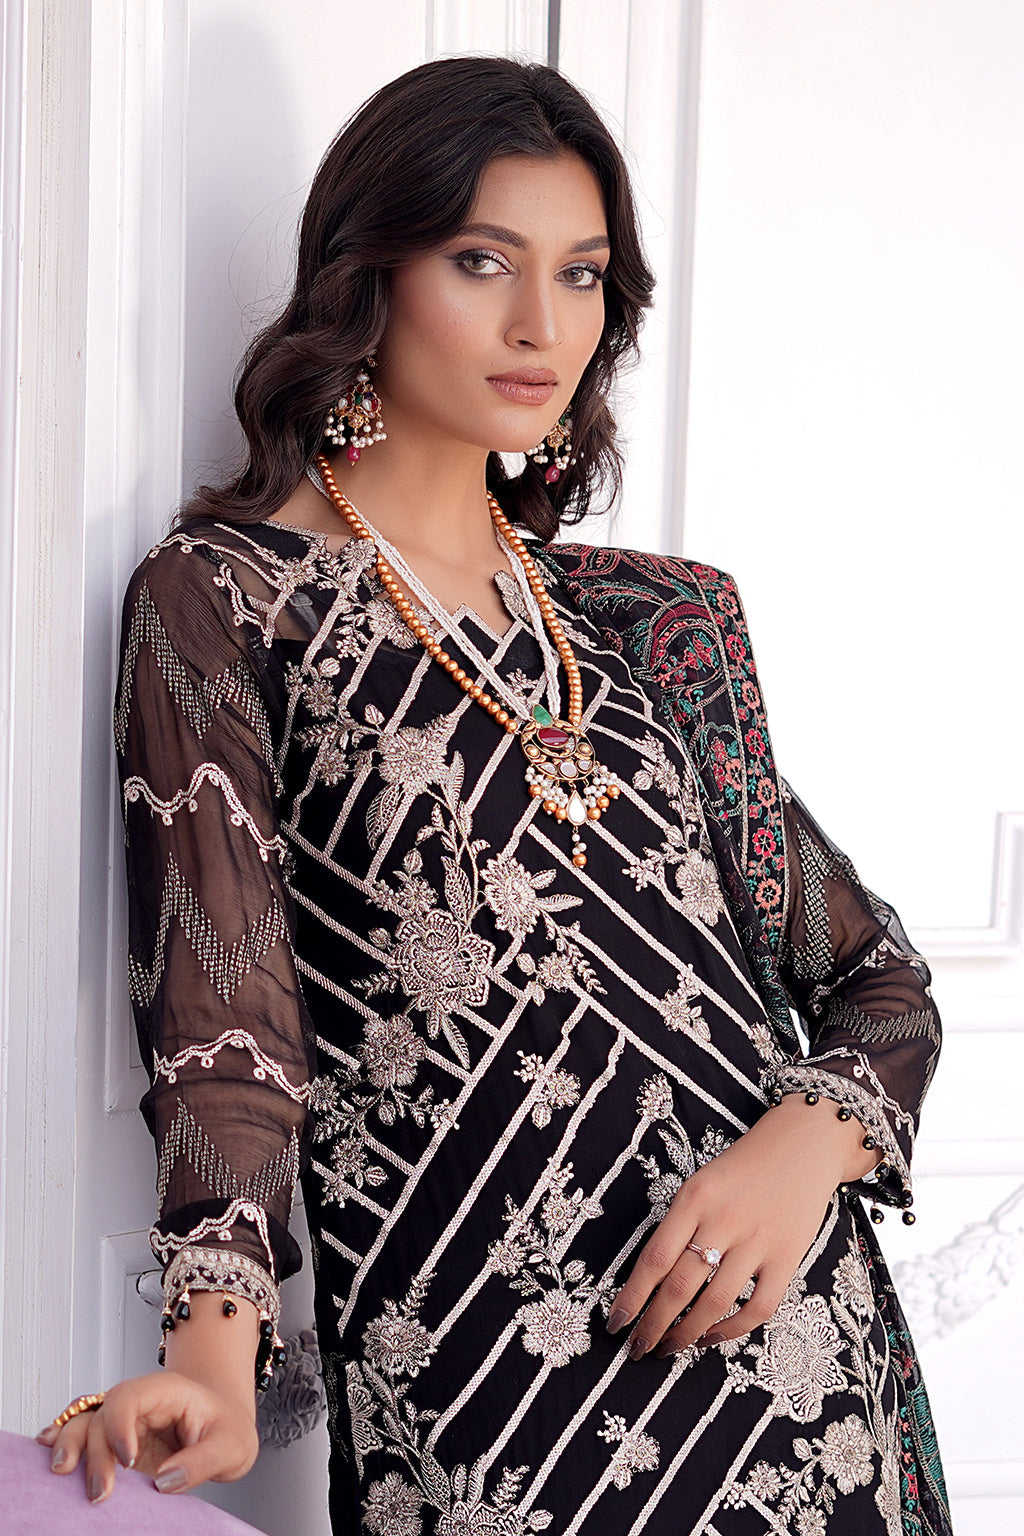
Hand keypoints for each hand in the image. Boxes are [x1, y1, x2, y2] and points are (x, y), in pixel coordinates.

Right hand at [35, 1371, 258, 1503]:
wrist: (225, 1424)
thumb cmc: (228, 1428)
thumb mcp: (231, 1446)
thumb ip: (202, 1462)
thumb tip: (164, 1482)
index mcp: (165, 1393)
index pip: (129, 1398)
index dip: (119, 1427)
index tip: (128, 1462)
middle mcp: (138, 1403)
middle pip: (101, 1415)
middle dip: (94, 1452)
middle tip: (100, 1494)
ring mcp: (124, 1423)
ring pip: (83, 1422)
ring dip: (69, 1445)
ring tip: (60, 1472)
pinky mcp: (115, 1444)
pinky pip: (83, 1435)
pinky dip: (63, 1441)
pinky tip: (47, 1452)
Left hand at [606, 1095, 876, 1358]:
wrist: (803, 1144)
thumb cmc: (743, 1166)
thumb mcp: (701, 1182)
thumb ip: (679, 1223)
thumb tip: (652, 1277)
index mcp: (695, 1198)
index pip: (654, 1258)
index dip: (632, 1297)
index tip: (615, 1323)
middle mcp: (724, 1220)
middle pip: (681, 1286)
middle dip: (654, 1324)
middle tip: (638, 1348)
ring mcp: (758, 1241)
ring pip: (715, 1303)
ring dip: (688, 1333)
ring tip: (670, 1348)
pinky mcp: (787, 1257)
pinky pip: (759, 1307)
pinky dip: (733, 1329)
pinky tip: (712, 1336)